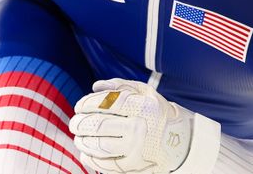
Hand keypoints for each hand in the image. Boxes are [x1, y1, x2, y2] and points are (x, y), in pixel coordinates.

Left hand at [69, 78, 220, 173]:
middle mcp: (140, 128)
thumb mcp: (145, 92)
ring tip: (79, 137)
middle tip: (74, 123)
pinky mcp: (134, 166)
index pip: (106, 103)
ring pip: (99, 146)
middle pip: (100, 126)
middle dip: (80, 124)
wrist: (178, 141)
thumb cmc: (155, 112)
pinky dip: (91, 159)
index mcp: (142, 107)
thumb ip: (120, 85)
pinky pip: (105, 164)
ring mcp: (137, 149)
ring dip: (83, 142)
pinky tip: (86, 152)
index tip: (79, 106)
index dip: (87, 104)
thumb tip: (95, 87)